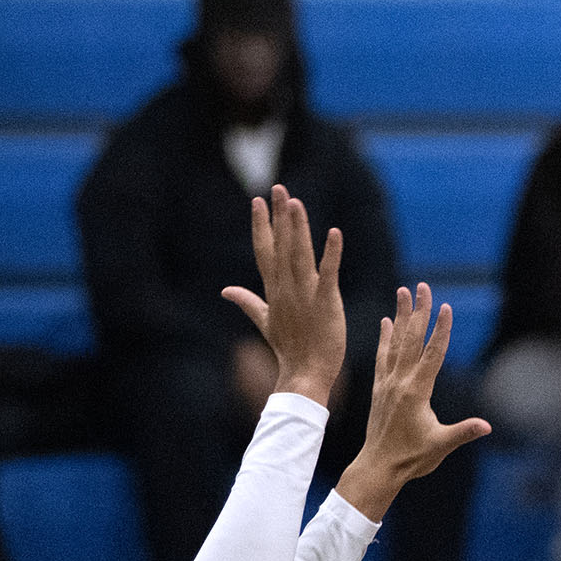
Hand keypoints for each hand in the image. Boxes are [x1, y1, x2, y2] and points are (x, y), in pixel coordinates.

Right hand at [221, 186, 345, 406]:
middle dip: (278, 216)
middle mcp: (286, 288)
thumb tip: (225, 291)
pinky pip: (328, 273)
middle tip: (278, 187)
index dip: (261, 225)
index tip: (258, 200)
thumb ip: (248, 302)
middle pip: (281, 245)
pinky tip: (334, 232)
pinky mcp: (325, 303)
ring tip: (295, 202)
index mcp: (274, 290)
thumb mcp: (265, 321)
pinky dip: (331, 253)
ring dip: (298, 228)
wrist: (305, 373)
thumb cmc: (290, 348)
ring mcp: (304, 295)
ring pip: (299, 254)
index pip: (265, 250)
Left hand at [334, 284, 490, 519]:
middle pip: (412, 339)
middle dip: (420, 311)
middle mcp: (400, 382)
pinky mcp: (379, 388)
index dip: (441, 330)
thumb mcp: (440, 445)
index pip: (432, 354)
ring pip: (396, 342)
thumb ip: (463, 432)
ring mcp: (387, 383)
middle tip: (423, 286)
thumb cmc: (412, 459)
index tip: (446, 306)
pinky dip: (385, 338)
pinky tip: (387, 322)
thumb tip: (487, 426)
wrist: (378, 467)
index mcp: (416, 392)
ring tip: (404, 293)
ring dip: (401, 316)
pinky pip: (382, 357)